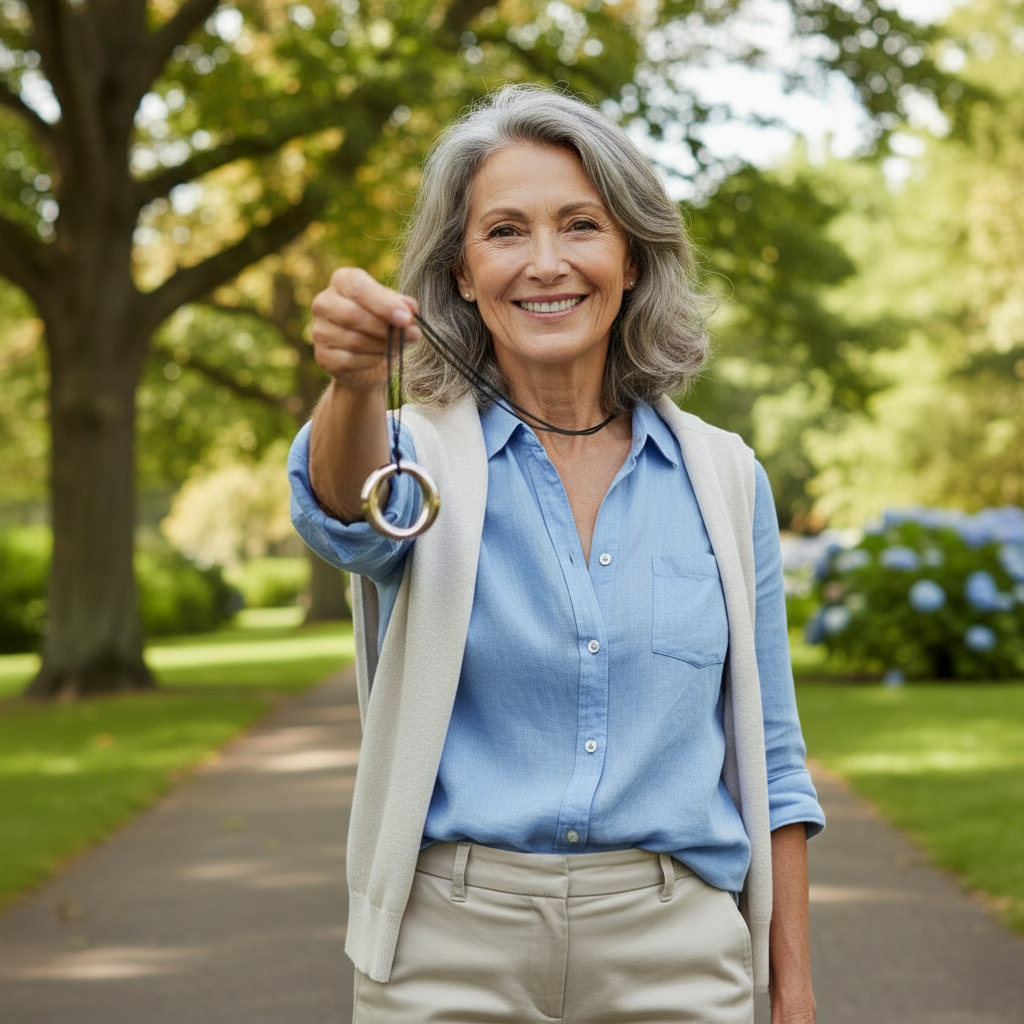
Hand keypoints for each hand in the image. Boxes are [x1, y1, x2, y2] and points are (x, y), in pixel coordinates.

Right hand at [310, 267, 420, 389]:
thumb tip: (411, 308)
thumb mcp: (396, 310)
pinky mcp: (322, 356)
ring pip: (354, 341)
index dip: (384, 304)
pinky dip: (372, 361)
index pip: (359, 288)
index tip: (406, 318)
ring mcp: (319, 330)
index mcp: (343, 281)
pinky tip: (380, 357)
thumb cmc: (382, 325)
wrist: (368, 359)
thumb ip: (404, 307)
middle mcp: (324, 302)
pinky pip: (350, 360)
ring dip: (382, 346)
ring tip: (395, 346)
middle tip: (412, 335)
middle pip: (353, 315)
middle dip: (385, 328)